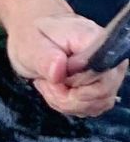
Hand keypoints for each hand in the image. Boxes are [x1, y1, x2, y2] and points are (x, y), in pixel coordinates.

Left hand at [7, 13, 126, 119]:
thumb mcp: (31, 43)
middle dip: (68, 98)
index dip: (76, 86)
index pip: (103, 76)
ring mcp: (107, 75)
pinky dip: (68, 105)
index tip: (53, 80)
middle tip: (46, 82)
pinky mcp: (101, 88)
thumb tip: (58, 71)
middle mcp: (109, 59)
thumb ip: (44, 57)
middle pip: (101, 95)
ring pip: (96, 105)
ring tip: (49, 84)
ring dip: (66, 103)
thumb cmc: (35, 35)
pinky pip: (90, 108)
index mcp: (96, 41)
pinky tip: (56, 90)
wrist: (36, 34)